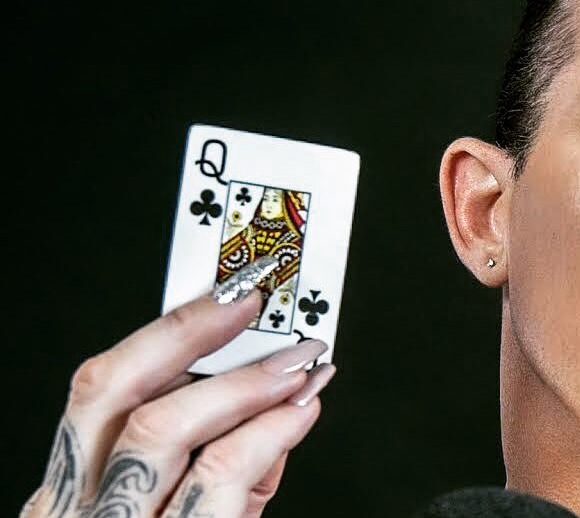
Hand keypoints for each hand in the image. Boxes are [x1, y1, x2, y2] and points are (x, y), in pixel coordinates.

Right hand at [20, 278, 334, 516]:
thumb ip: (219, 475)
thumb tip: (272, 409)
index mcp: (67, 502)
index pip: (100, 392)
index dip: (165, 333)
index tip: (224, 295)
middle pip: (116, 398)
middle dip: (192, 336)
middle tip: (258, 306)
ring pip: (164, 435)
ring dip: (242, 385)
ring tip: (298, 364)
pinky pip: (217, 490)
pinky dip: (263, 440)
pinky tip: (297, 417)